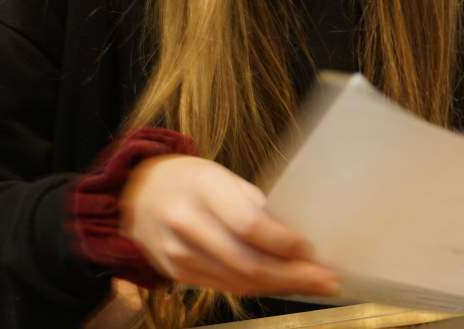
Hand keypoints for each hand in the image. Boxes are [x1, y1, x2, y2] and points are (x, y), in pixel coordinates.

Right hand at [121, 154, 340, 297]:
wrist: (135, 194)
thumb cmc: (188, 179)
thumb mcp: (219, 175)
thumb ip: (252, 203)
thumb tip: (293, 236)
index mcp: (203, 188)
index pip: (247, 223)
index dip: (282, 242)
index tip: (311, 249)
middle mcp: (187, 223)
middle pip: (246, 262)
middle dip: (293, 276)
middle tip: (328, 280)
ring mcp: (179, 254)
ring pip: (238, 281)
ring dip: (281, 287)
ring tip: (315, 285)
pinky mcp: (177, 274)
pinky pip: (225, 287)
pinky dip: (258, 289)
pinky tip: (282, 285)